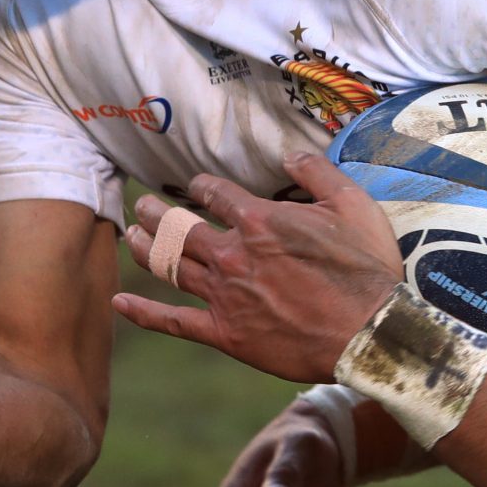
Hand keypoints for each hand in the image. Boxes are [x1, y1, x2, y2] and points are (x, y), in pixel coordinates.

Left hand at [111, 155, 403, 381]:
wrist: (366, 334)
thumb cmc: (365, 270)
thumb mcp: (354, 204)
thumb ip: (318, 172)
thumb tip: (290, 152)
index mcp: (259, 220)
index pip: (215, 193)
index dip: (203, 186)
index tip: (197, 186)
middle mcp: (232, 254)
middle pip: (179, 226)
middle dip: (156, 212)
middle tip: (142, 205)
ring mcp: (223, 295)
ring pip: (169, 266)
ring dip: (145, 248)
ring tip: (130, 236)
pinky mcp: (224, 333)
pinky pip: (174, 321)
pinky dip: (144, 313)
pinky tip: (120, 303)